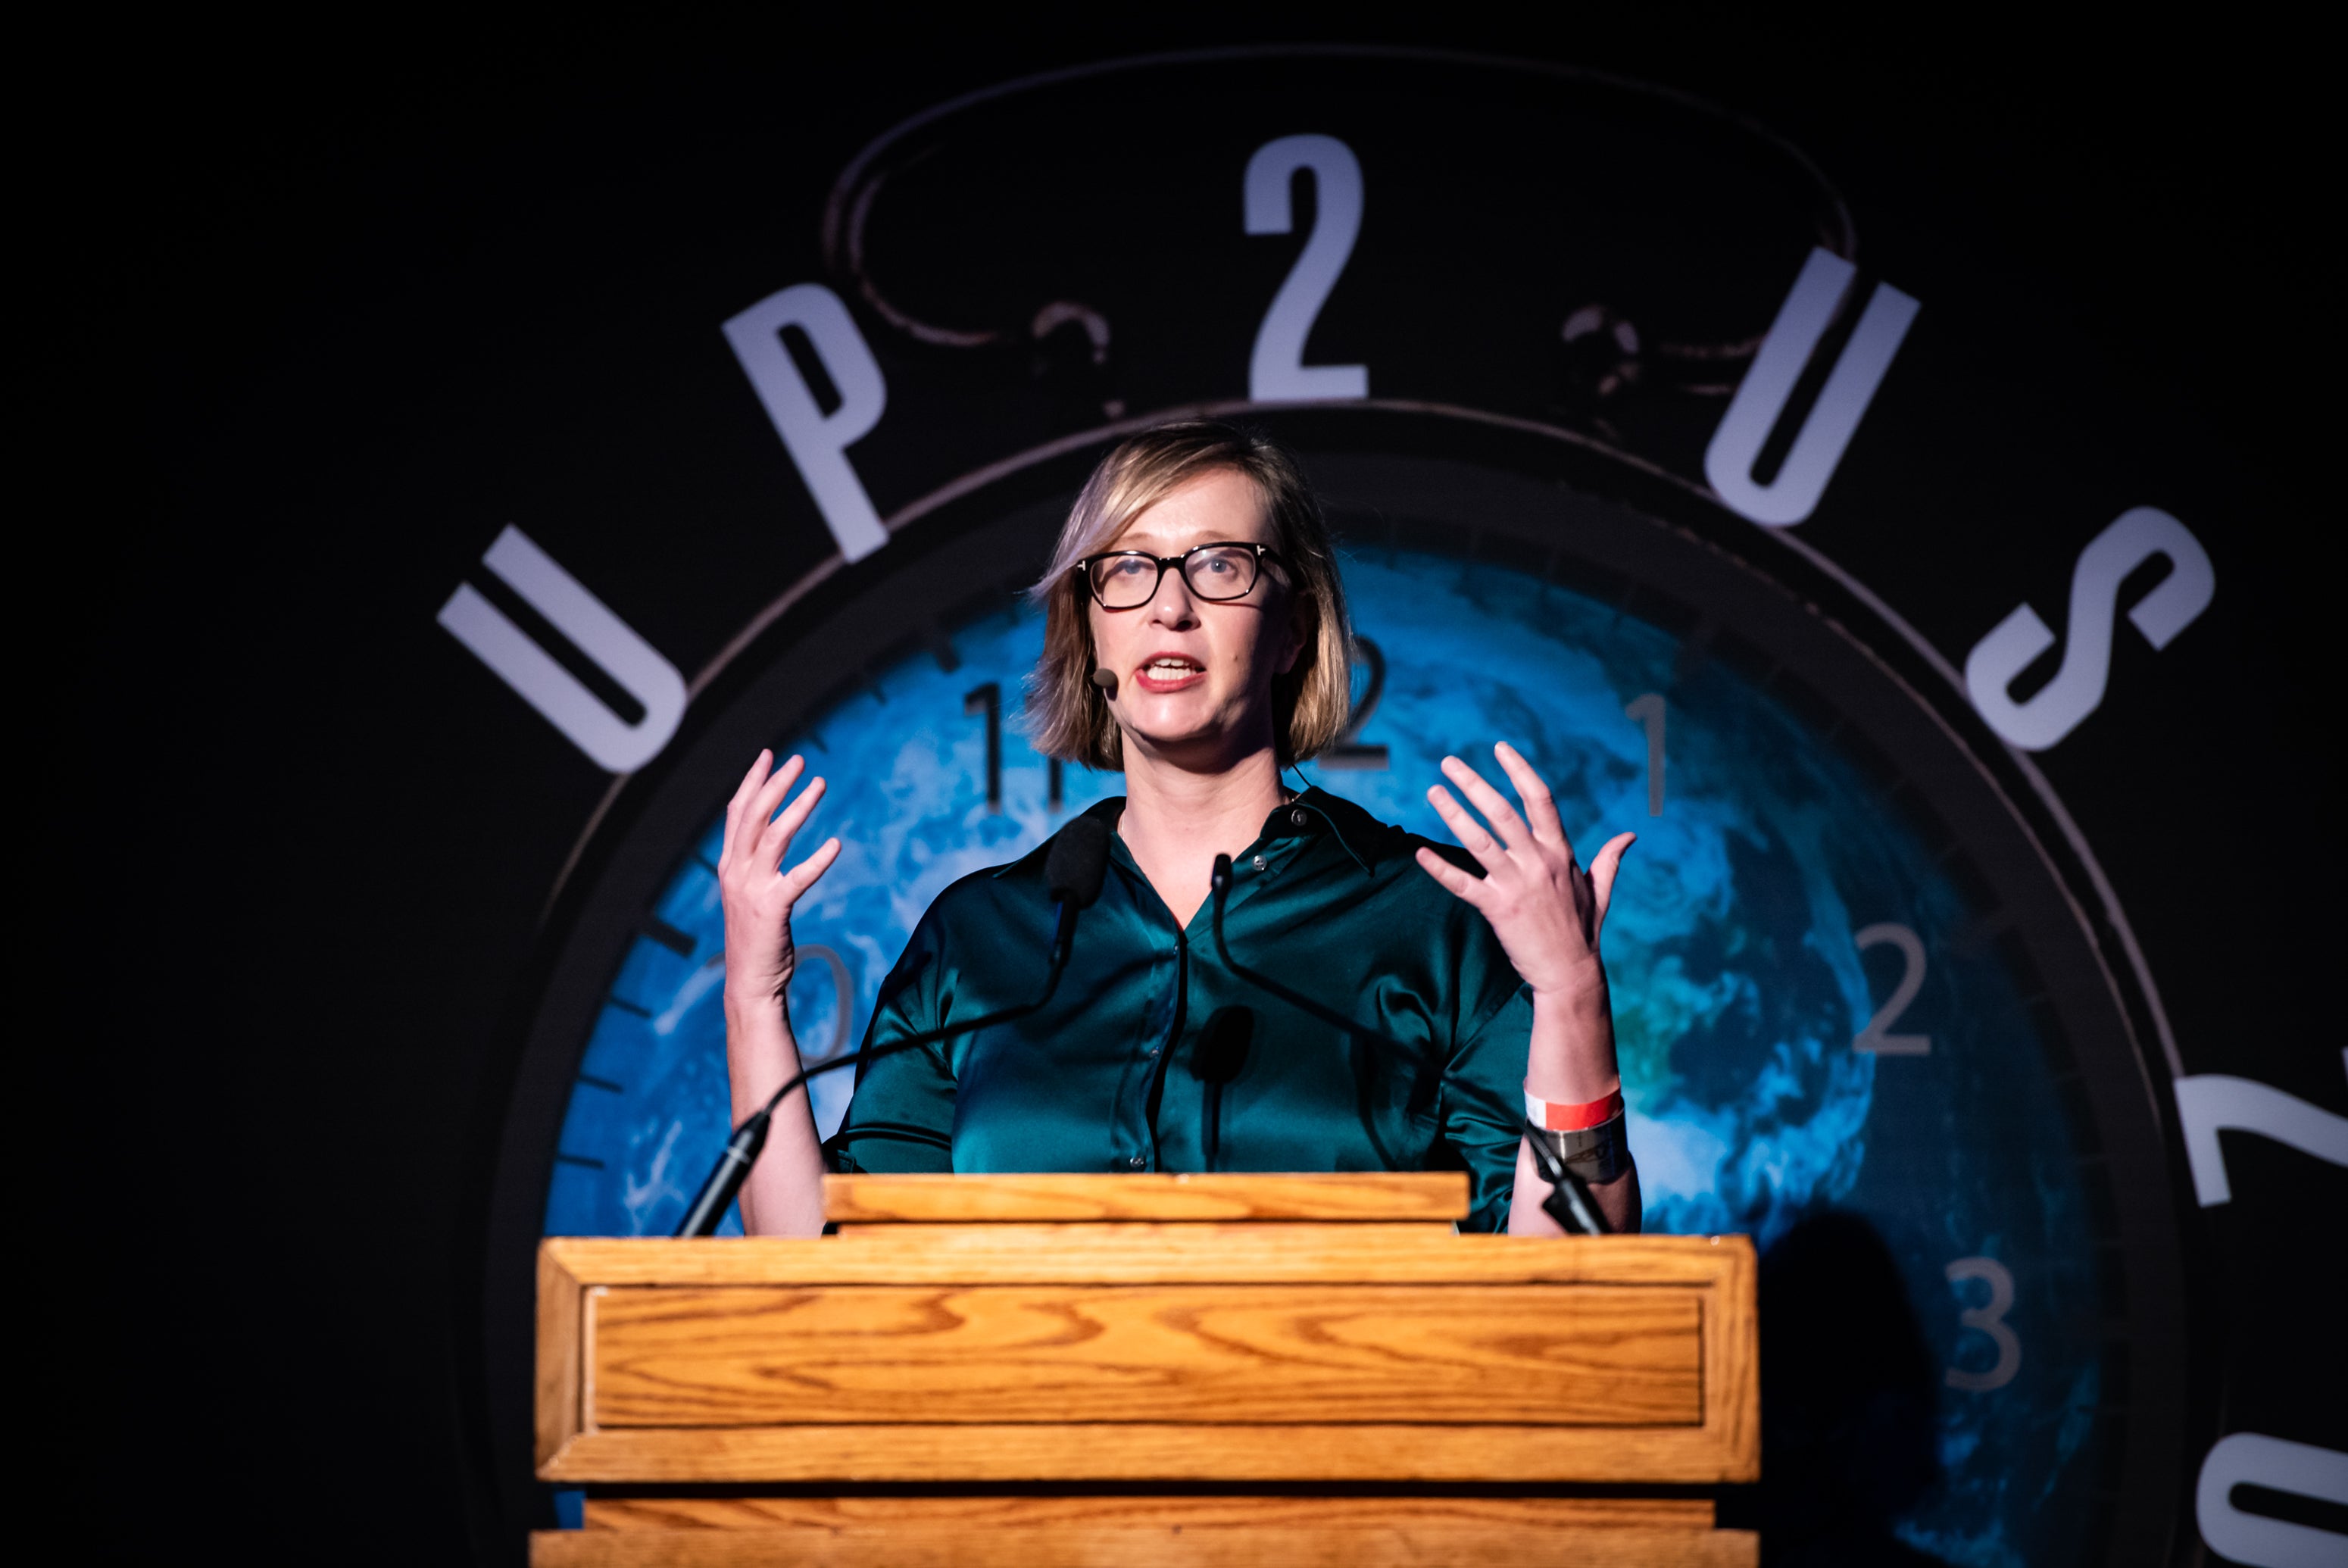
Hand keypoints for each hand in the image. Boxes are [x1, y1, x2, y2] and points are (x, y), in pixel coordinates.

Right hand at [718, 750, 841, 1012]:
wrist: (749, 982)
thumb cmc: (755, 937)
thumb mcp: (747, 893)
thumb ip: (753, 865)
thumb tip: (770, 836)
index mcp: (729, 865)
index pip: (738, 812)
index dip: (753, 781)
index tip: (769, 755)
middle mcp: (735, 872)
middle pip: (754, 815)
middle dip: (776, 783)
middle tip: (799, 761)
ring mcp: (751, 890)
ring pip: (774, 836)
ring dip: (798, 806)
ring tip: (820, 785)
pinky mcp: (772, 909)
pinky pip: (798, 877)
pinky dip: (819, 859)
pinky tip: (837, 844)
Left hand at [1414, 742, 1633, 1000]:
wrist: (1571, 973)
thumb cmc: (1583, 931)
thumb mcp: (1600, 889)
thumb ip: (1609, 859)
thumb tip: (1630, 837)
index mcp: (1560, 853)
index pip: (1541, 799)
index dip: (1520, 770)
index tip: (1500, 748)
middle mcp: (1538, 863)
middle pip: (1502, 812)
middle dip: (1474, 784)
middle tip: (1449, 763)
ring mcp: (1517, 885)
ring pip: (1480, 841)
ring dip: (1453, 814)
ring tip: (1433, 792)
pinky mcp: (1498, 910)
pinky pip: (1463, 884)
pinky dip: (1440, 869)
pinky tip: (1421, 853)